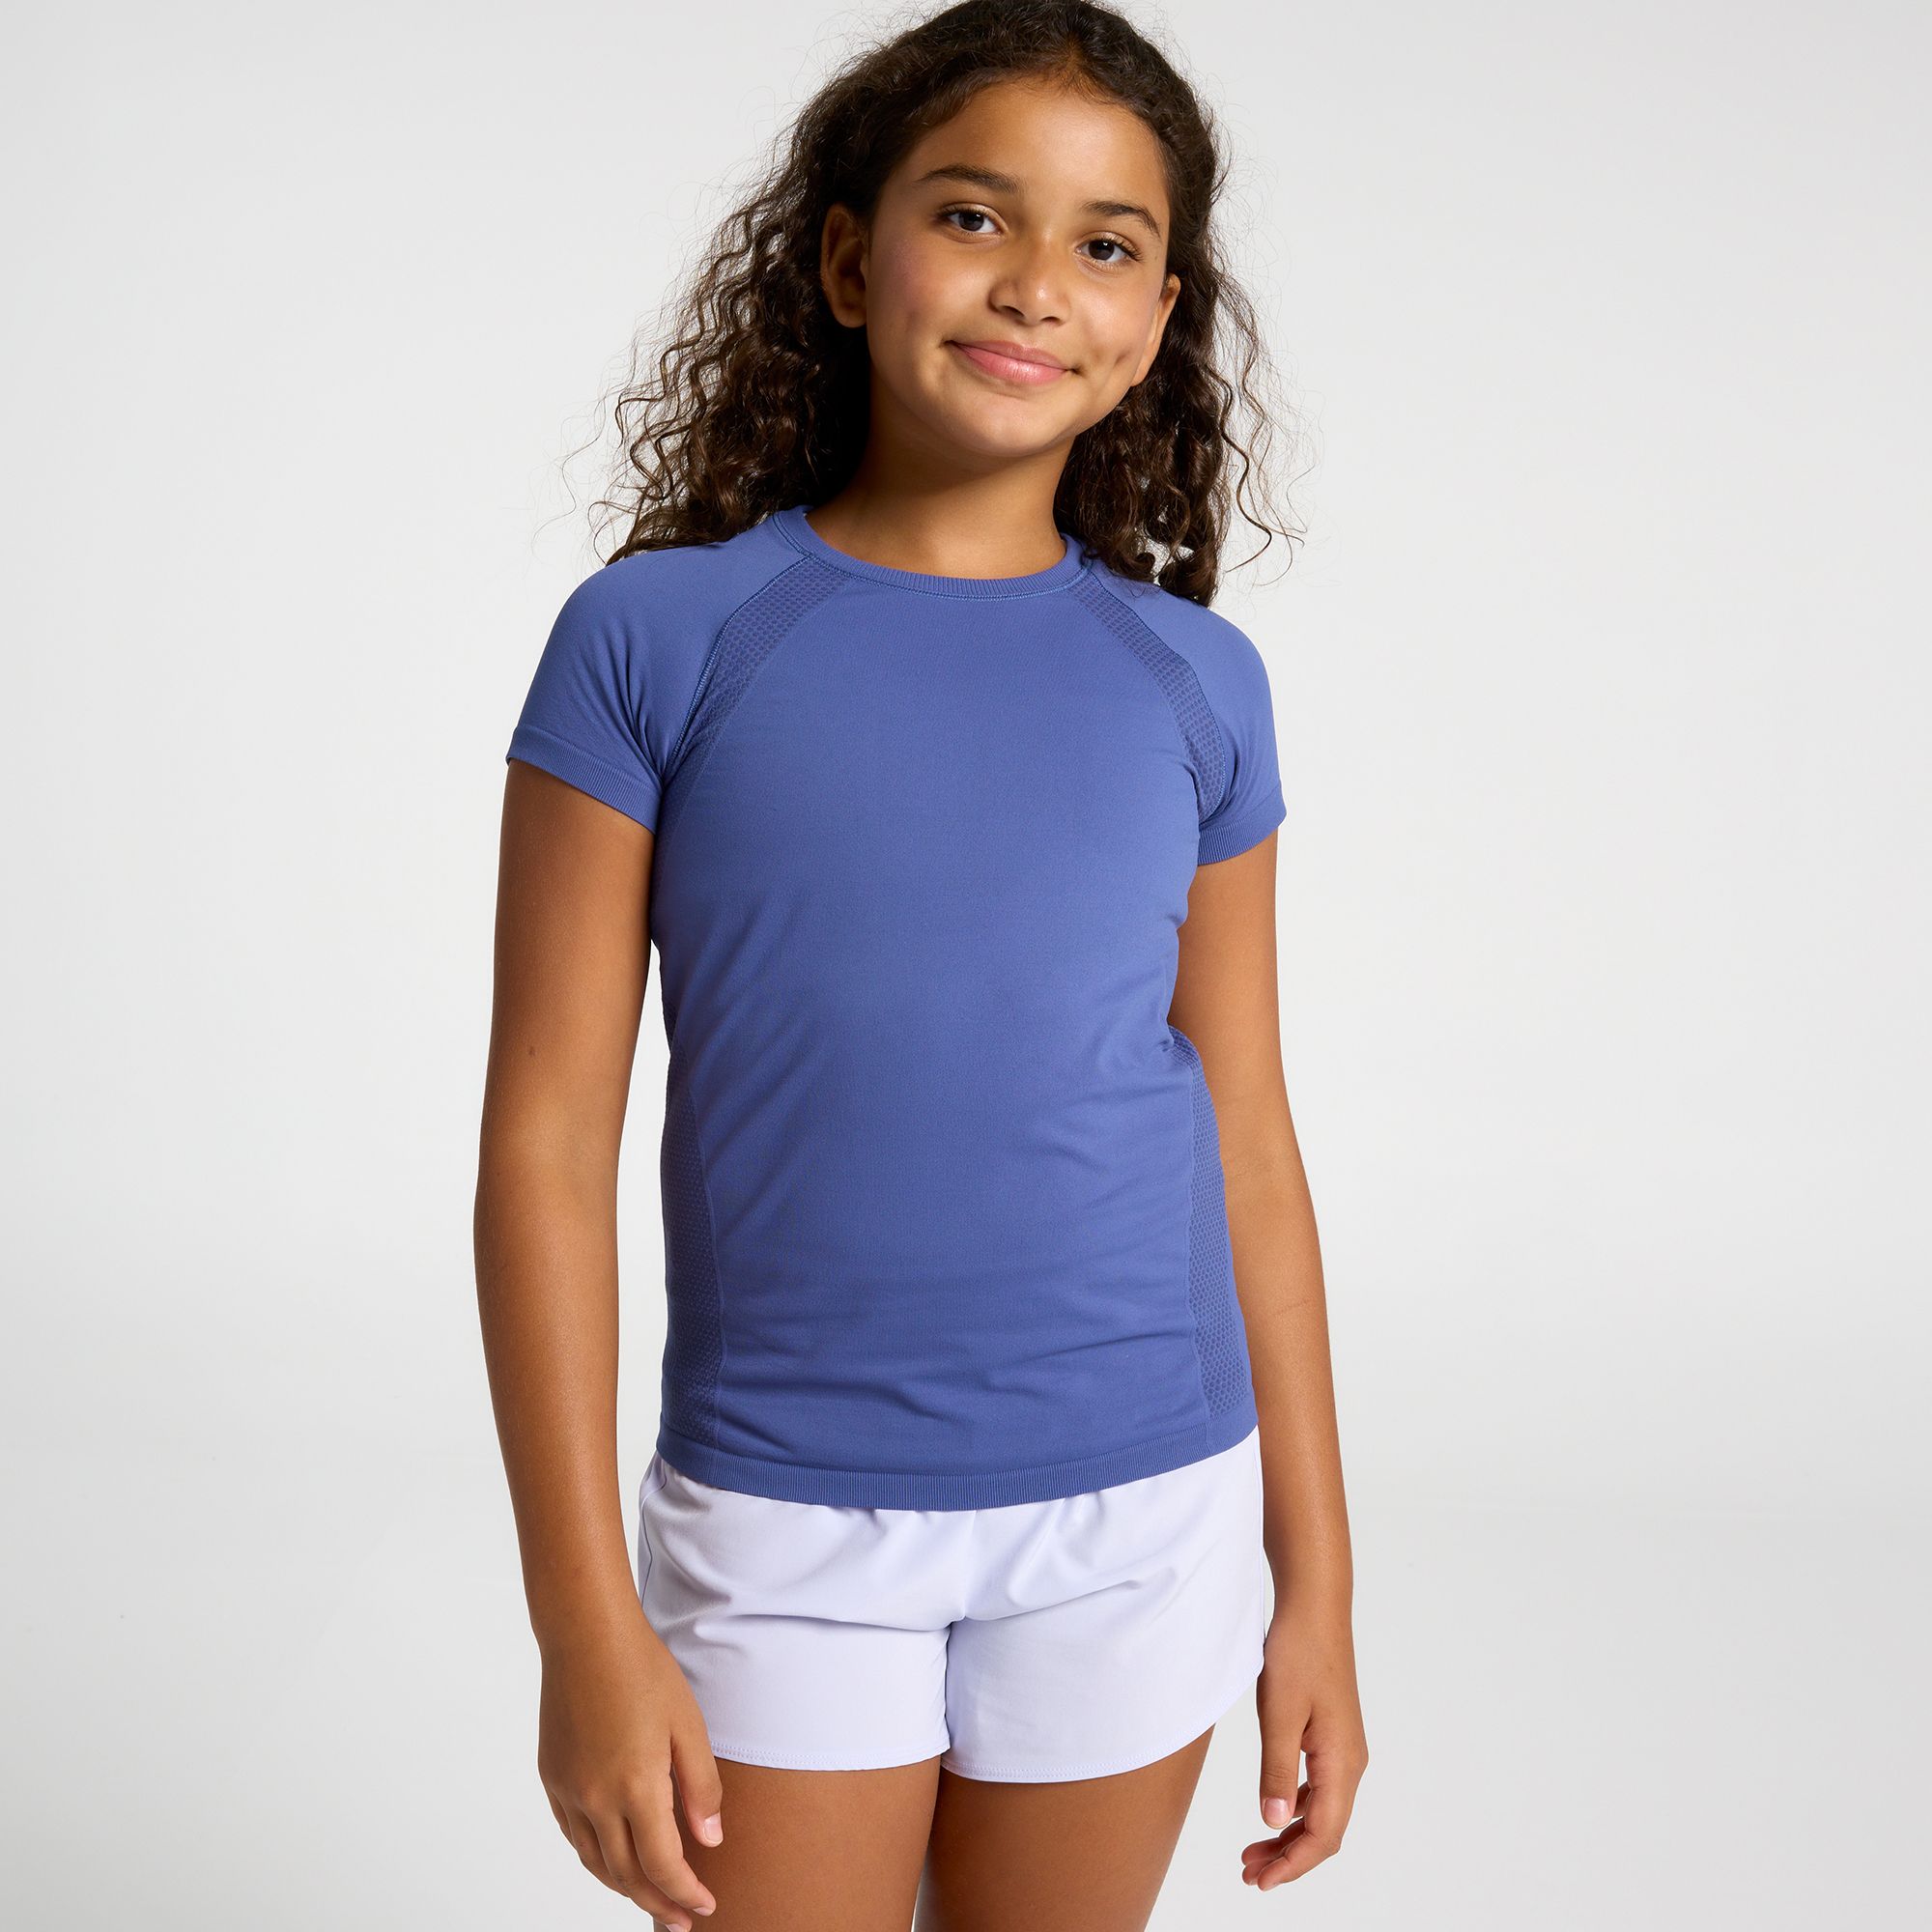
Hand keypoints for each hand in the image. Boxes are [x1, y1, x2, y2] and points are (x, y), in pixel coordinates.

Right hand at [536, 1611, 723, 1925]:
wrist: (587, 1635)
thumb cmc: (643, 1670)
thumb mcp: (689, 1725)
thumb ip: (701, 1788)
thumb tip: (709, 1842)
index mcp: (635, 1786)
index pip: (662, 1865)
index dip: (685, 1893)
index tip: (705, 1906)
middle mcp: (595, 1799)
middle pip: (626, 1876)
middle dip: (657, 1903)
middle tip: (681, 1919)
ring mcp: (569, 1791)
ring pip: (595, 1862)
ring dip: (625, 1887)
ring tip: (652, 1897)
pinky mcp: (552, 1778)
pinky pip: (574, 1836)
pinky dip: (597, 1857)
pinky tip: (616, 1856)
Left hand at [1241, 1598, 1368, 1889]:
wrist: (1314, 1608)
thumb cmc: (1299, 1653)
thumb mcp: (1279, 1713)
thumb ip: (1277, 1771)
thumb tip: (1274, 1822)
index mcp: (1342, 1762)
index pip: (1324, 1834)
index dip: (1293, 1864)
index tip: (1261, 1881)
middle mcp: (1350, 1762)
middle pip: (1325, 1829)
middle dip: (1289, 1857)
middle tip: (1248, 1873)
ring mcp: (1343, 1749)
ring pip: (1322, 1810)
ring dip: (1289, 1835)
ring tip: (1253, 1853)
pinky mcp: (1331, 1736)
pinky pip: (1319, 1788)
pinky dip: (1295, 1807)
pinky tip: (1273, 1809)